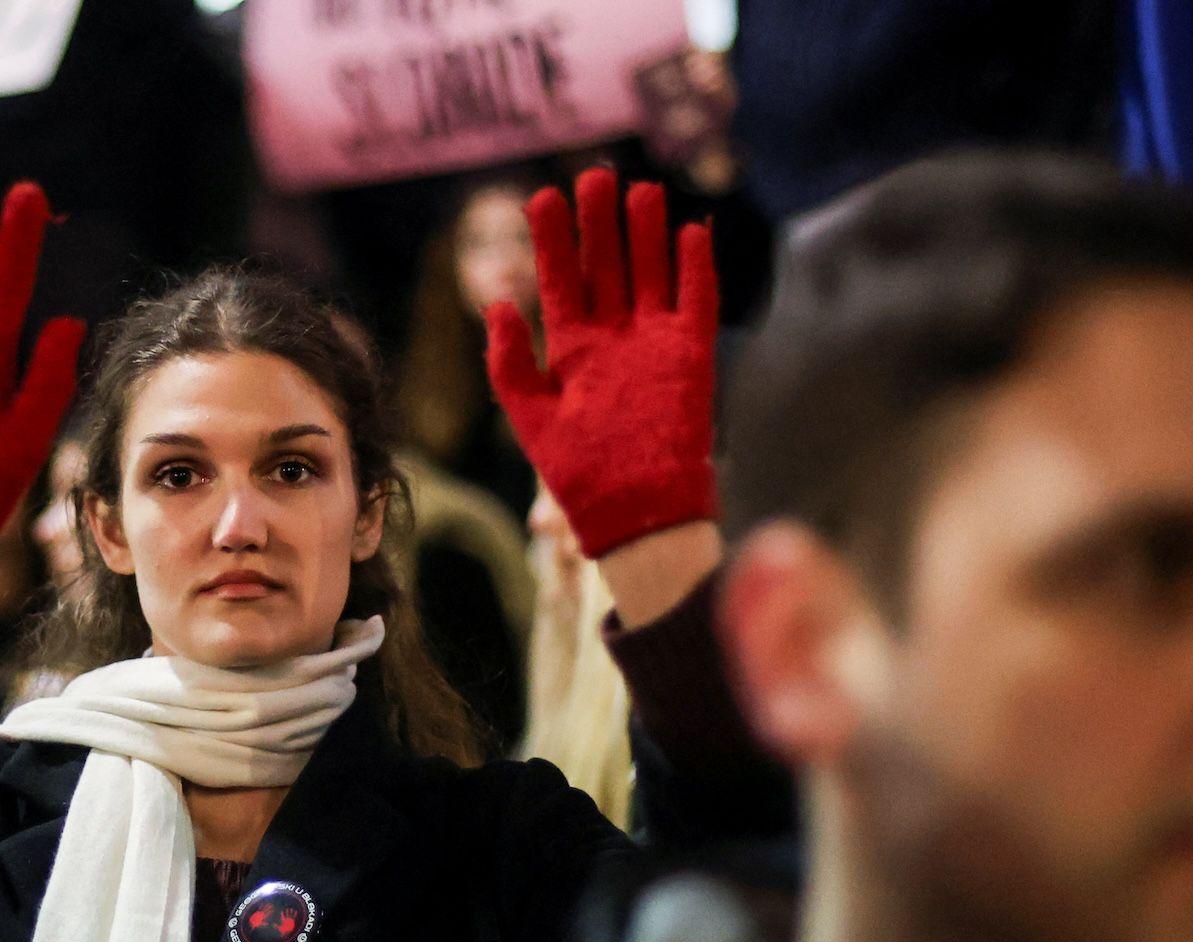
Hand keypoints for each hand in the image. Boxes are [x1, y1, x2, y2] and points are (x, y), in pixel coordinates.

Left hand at [485, 168, 718, 559]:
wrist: (636, 514)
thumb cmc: (580, 474)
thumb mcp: (532, 417)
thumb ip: (510, 362)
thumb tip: (495, 303)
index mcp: (572, 350)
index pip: (561, 280)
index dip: (553, 239)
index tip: (542, 197)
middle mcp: (613, 339)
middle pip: (607, 266)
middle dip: (600, 223)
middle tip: (594, 175)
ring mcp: (654, 345)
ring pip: (651, 273)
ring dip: (645, 234)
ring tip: (639, 190)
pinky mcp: (692, 358)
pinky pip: (697, 302)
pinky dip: (696, 268)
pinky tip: (692, 231)